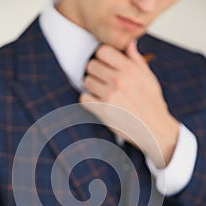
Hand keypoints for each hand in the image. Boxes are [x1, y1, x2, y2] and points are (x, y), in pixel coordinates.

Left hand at [80, 41, 179, 167]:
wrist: (154, 128)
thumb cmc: (152, 104)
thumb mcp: (149, 78)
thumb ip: (136, 59)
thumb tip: (129, 43)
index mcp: (130, 69)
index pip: (102, 51)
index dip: (101, 57)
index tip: (105, 64)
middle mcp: (119, 80)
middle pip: (91, 65)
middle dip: (95, 71)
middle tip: (102, 79)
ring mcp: (110, 96)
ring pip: (86, 81)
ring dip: (91, 86)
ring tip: (101, 91)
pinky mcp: (103, 111)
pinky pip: (84, 98)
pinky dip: (87, 100)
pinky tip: (96, 101)